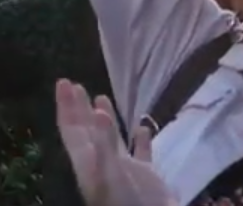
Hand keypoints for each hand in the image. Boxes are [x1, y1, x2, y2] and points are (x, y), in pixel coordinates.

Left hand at [56, 80, 176, 205]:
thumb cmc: (128, 200)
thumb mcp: (113, 172)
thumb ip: (106, 142)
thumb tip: (97, 110)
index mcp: (89, 162)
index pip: (74, 129)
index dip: (67, 106)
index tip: (64, 82)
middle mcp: (102, 163)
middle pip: (86, 132)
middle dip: (79, 109)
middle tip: (74, 84)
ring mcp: (123, 169)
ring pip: (111, 140)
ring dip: (105, 120)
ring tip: (102, 99)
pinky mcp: (144, 174)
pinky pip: (139, 152)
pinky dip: (139, 139)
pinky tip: (142, 127)